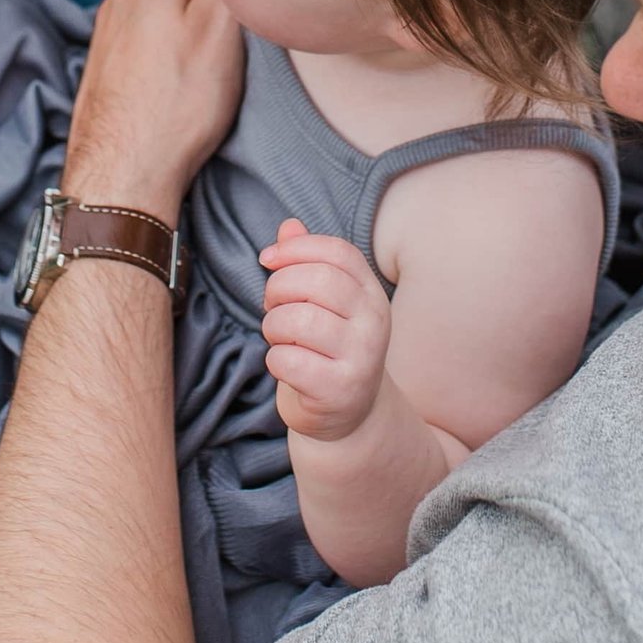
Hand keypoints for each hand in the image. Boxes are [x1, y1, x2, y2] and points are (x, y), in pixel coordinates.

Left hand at [62, 0, 244, 218]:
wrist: (123, 174)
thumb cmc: (177, 105)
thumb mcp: (221, 30)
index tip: (253, 3)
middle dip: (217, 0)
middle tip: (237, 40)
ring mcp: (112, 26)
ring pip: (172, 7)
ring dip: (195, 28)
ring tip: (210, 66)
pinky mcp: (110, 60)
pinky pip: (154, 38)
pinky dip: (173, 52)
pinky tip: (182, 81)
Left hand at [260, 221, 392, 439]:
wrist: (348, 416)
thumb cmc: (327, 351)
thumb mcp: (323, 305)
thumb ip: (307, 264)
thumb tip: (288, 226)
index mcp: (370, 293)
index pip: (338, 252)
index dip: (295, 249)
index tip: (268, 259)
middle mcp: (374, 321)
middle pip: (317, 280)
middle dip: (278, 288)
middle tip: (272, 306)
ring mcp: (361, 356)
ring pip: (298, 320)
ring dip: (273, 327)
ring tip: (280, 338)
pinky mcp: (340, 388)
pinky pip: (288, 360)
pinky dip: (275, 360)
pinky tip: (287, 367)